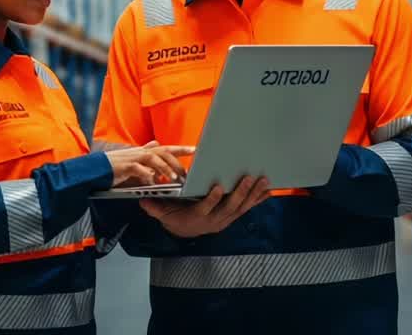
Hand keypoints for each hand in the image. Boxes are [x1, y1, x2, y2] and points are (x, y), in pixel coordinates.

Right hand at [106, 141, 193, 186]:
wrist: (96, 169)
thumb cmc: (116, 167)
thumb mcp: (134, 162)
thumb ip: (146, 158)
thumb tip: (156, 152)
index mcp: (144, 152)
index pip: (166, 148)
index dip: (180, 148)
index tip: (195, 150)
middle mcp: (141, 152)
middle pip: (163, 151)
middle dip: (177, 159)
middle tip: (188, 171)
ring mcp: (133, 158)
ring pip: (153, 159)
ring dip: (165, 168)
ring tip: (174, 178)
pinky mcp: (125, 166)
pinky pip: (139, 169)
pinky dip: (147, 175)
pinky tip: (153, 182)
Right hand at [139, 176, 270, 237]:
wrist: (187, 232)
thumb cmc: (176, 217)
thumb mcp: (164, 213)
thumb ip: (155, 207)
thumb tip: (143, 200)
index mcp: (197, 217)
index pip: (205, 208)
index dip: (211, 199)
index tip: (216, 187)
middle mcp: (214, 220)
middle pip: (229, 207)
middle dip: (240, 192)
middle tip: (249, 178)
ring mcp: (225, 219)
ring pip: (241, 207)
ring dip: (253, 194)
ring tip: (263, 181)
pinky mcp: (233, 217)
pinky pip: (247, 208)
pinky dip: (258, 200)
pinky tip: (268, 191)